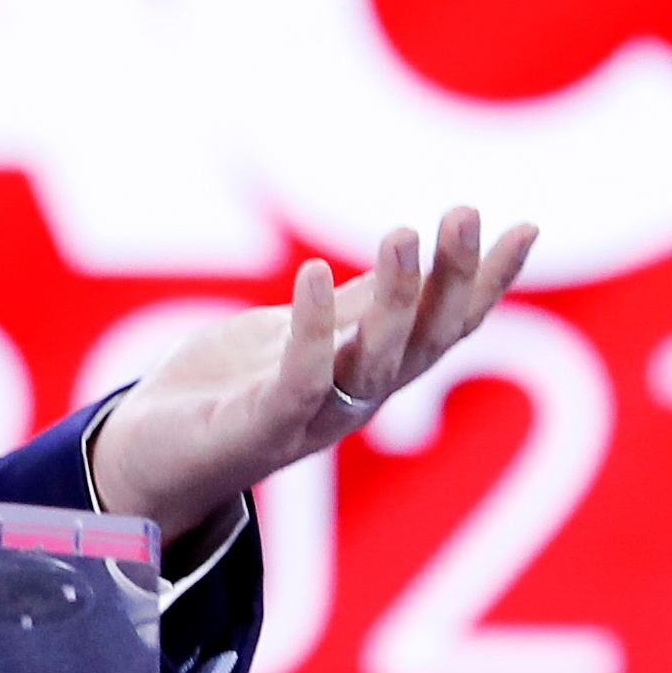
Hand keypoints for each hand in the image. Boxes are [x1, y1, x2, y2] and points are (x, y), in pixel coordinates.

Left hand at [86, 207, 538, 547]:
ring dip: (396, 298)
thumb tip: (414, 259)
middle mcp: (355, 400)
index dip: (488, 283)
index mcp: (371, 374)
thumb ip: (357, 309)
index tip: (528, 229)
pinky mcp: (258, 427)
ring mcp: (311, 417)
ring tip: (404, 233)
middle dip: (452, 279)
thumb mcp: (302, 335)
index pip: (447, 327)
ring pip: (374, 360)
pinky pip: (298, 378)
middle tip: (464, 213)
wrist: (143, 459)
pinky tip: (315, 273)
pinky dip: (312, 328)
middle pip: (425, 341)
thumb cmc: (227, 393)